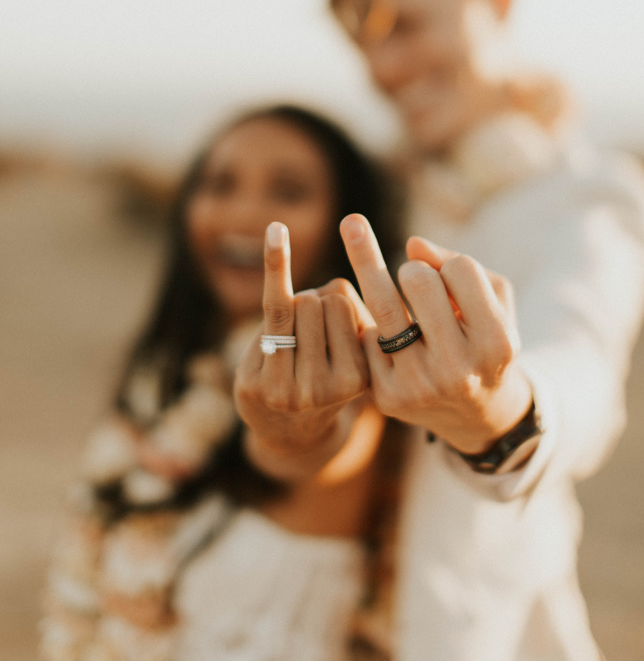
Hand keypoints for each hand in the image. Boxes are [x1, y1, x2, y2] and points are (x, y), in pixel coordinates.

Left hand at [234, 221, 370, 477]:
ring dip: (292, 311)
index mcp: (364, 379)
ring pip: (298, 302)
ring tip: (290, 346)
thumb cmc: (326, 375)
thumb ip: (352, 311)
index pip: (348, 305)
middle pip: (322, 302)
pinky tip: (277, 229)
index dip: (336, 305)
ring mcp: (294, 387)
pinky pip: (272, 308)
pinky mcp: (261, 379)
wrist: (287, 431)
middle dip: (313, 307)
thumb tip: (330, 293)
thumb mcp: (355, 348)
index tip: (334, 333)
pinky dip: (276, 263)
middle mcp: (331, 389)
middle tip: (308, 343)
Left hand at [339, 214, 531, 453]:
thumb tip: (411, 244)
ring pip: (384, 304)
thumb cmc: (483, 340)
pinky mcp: (388, 397)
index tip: (451, 277)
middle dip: (413, 270)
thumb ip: (456, 263)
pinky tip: (383, 330)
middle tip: (415, 279)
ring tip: (352, 224)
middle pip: (417, 279)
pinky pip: (367, 334)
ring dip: (370, 265)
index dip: (450, 265)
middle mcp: (459, 368)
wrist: (476, 415)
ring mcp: (420, 385)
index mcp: (496, 342)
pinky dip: (373, 323)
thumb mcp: (493, 302)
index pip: (460, 269)